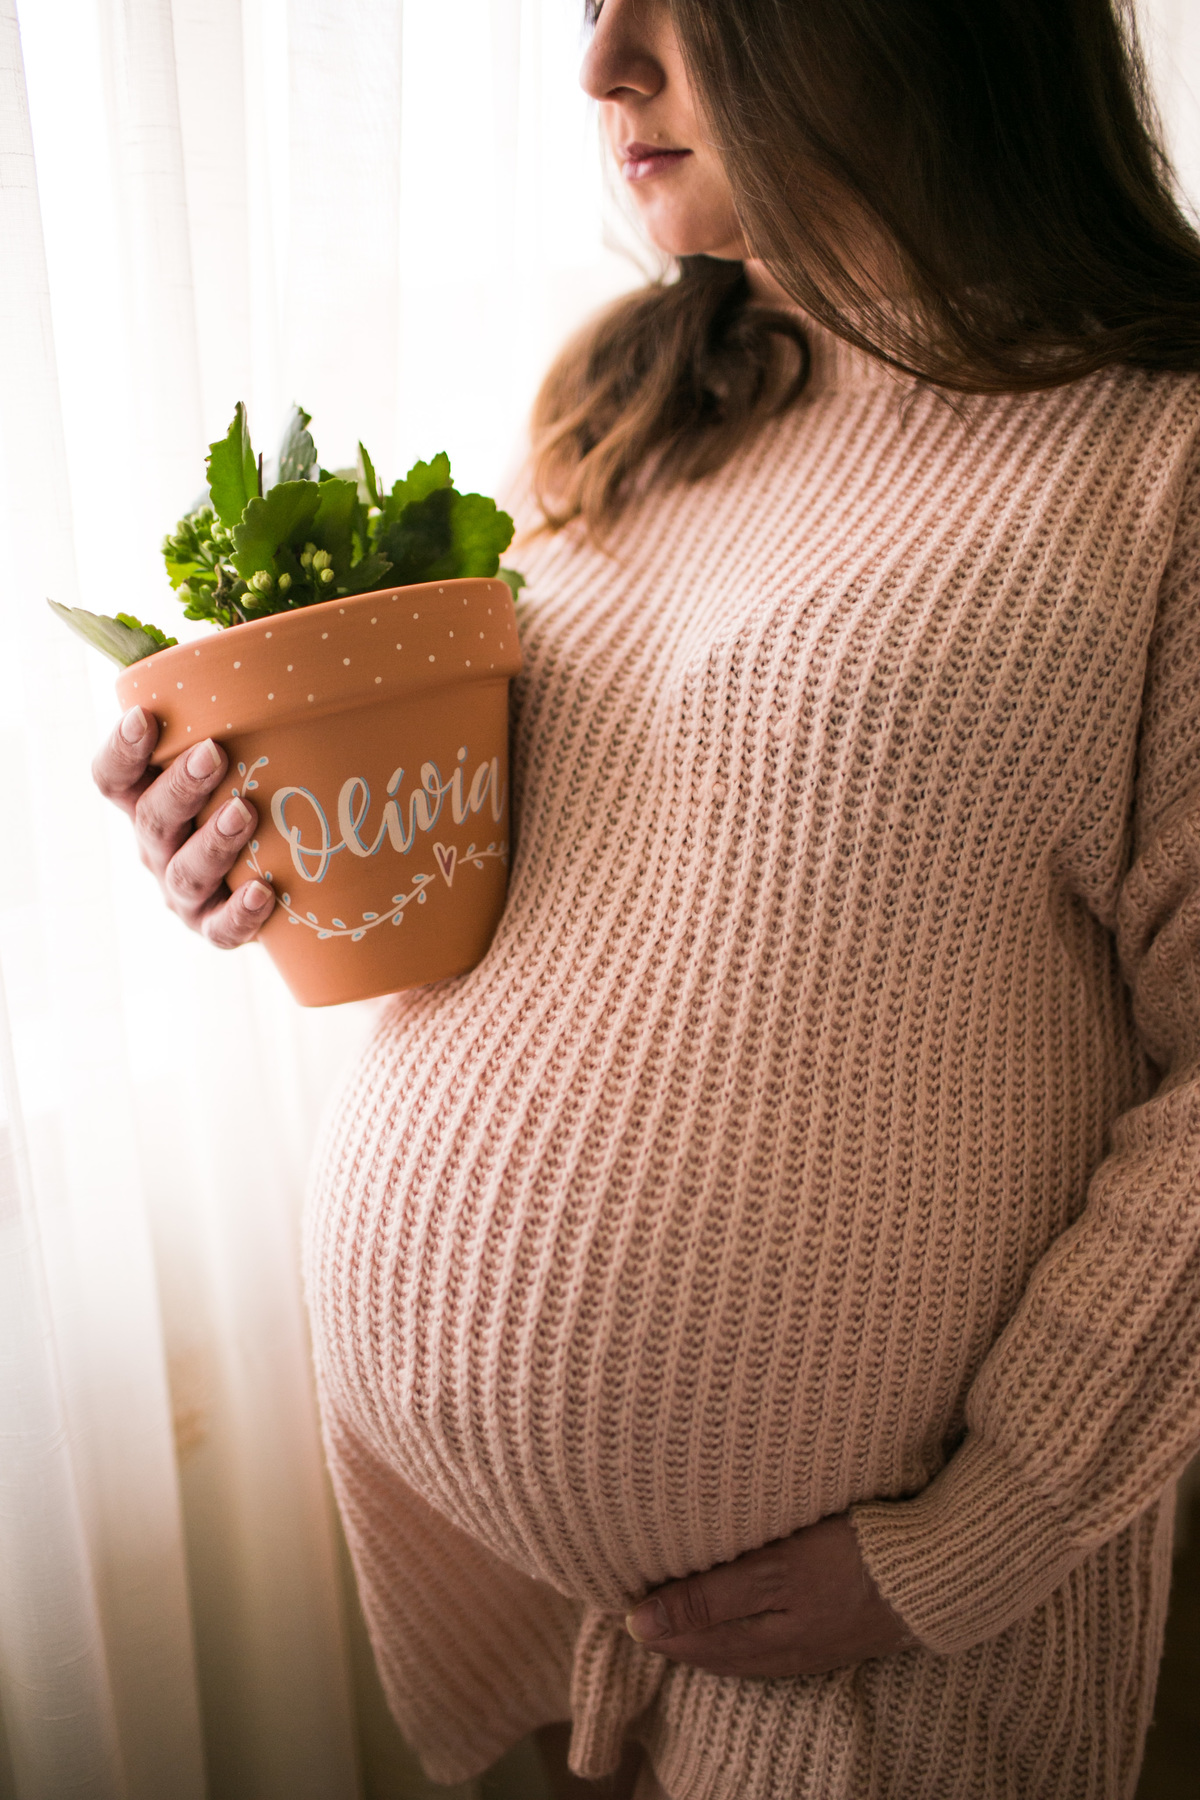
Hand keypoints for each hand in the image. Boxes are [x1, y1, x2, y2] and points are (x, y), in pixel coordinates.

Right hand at [93, 704, 274, 945]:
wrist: (282, 873)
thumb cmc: (254, 785)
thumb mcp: (240, 742)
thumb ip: (236, 701)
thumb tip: (265, 640)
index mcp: (148, 795)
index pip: (113, 775)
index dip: (122, 748)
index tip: (143, 717)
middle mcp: (156, 843)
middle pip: (150, 817)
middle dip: (179, 785)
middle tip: (215, 753)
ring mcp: (184, 890)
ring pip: (184, 872)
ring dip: (212, 842)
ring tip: (245, 813)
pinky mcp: (215, 926)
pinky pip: (221, 929)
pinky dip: (240, 914)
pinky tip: (266, 893)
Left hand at [623, 1513, 916, 1677]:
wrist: (934, 1576)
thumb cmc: (850, 1560)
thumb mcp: (773, 1575)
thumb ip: (707, 1598)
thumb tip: (640, 1623)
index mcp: (764, 1639)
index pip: (692, 1641)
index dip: (655, 1623)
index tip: (621, 1599)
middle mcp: (785, 1652)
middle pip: (715, 1651)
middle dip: (675, 1635)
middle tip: (637, 1610)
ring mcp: (814, 1645)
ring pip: (743, 1649)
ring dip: (707, 1635)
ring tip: (675, 1619)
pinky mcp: (837, 1632)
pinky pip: (773, 1642)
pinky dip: (742, 1633)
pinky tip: (739, 1621)